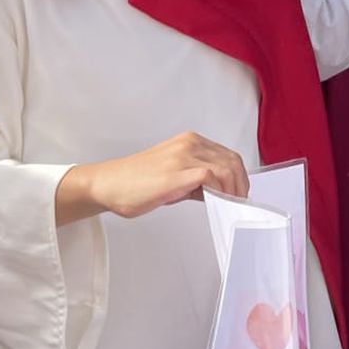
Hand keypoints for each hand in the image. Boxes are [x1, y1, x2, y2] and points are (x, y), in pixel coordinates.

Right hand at [57, 132, 249, 221]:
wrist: (108, 184)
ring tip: (227, 207)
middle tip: (236, 205)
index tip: (237, 195)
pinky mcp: (177, 172)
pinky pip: (212, 177)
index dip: (239, 177)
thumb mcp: (173, 176)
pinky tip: (215, 204)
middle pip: (232, 161)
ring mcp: (183, 156)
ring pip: (227, 168)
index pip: (228, 156)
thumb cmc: (135, 183)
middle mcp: (188, 144)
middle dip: (240, 186)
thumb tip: (218, 193)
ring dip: (232, 191)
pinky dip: (220, 193)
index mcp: (188, 141)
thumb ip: (197, 180)